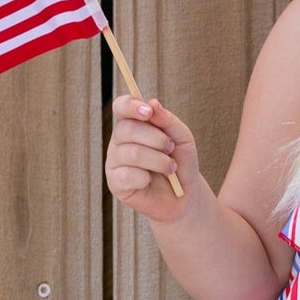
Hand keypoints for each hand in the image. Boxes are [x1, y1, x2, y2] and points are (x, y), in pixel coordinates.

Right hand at [106, 96, 202, 221]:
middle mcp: (119, 141)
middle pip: (127, 129)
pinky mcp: (115, 183)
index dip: (131, 105)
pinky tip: (150, 181)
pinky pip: (126, 175)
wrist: (184, 196)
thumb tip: (152, 103)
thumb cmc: (181, 163)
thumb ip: (167, 120)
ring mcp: (115, 162)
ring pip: (130, 153)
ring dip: (157, 161)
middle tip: (171, 149)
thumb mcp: (182, 138)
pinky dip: (145, 178)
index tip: (149, 112)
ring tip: (170, 168)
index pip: (121, 107)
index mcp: (133, 125)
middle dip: (156, 139)